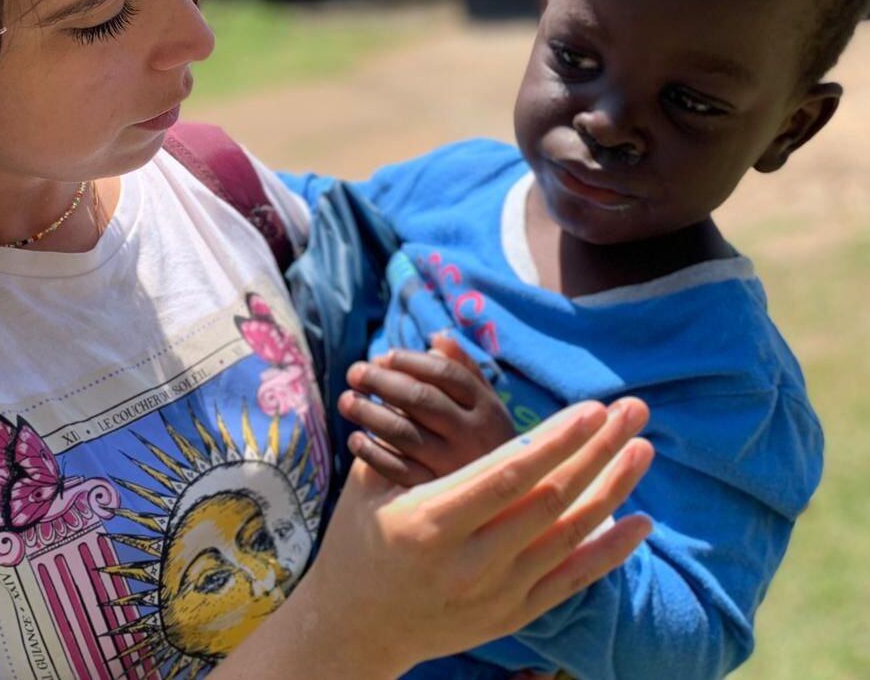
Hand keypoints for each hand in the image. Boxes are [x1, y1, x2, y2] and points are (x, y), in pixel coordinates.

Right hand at [285, 397, 653, 678]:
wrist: (357, 627)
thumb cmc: (358, 540)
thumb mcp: (368, 485)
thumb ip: (403, 435)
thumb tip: (425, 371)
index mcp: (431, 521)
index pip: (508, 475)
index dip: (555, 441)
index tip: (591, 408)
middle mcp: (471, 562)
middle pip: (551, 499)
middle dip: (598, 450)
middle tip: (632, 411)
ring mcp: (497, 593)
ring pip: (570, 536)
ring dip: (612, 489)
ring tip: (642, 449)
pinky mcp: (513, 615)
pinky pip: (573, 580)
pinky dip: (610, 551)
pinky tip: (640, 522)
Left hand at [338, 332, 515, 485]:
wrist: (509, 499)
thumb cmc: (486, 439)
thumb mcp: (486, 403)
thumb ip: (464, 369)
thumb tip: (437, 338)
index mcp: (486, 407)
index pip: (445, 374)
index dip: (410, 361)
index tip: (382, 356)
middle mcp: (472, 435)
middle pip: (421, 400)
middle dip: (382, 382)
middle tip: (354, 372)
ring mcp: (454, 466)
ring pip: (405, 433)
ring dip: (370, 413)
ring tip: (346, 401)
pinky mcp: (435, 492)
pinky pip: (398, 471)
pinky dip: (373, 454)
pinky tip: (356, 439)